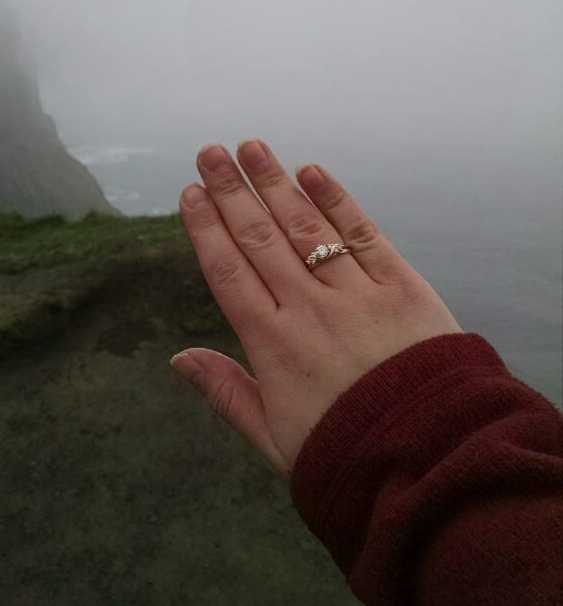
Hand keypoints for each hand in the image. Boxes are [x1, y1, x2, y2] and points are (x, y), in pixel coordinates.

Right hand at [171, 139, 462, 478]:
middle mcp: (308, 308)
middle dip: (232, 191)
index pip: (228, 271)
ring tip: (251, 147)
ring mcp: (356, 292)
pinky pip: (362, 235)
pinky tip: (312, 172)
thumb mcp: (272, 438)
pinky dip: (336, 201)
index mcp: (272, 344)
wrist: (427, 459)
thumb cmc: (344, 454)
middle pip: (260, 238)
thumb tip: (177, 357)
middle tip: (210, 152)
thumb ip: (224, 392)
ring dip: (275, 183)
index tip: (190, 192)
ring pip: (305, 227)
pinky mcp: (401, 285)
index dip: (206, 228)